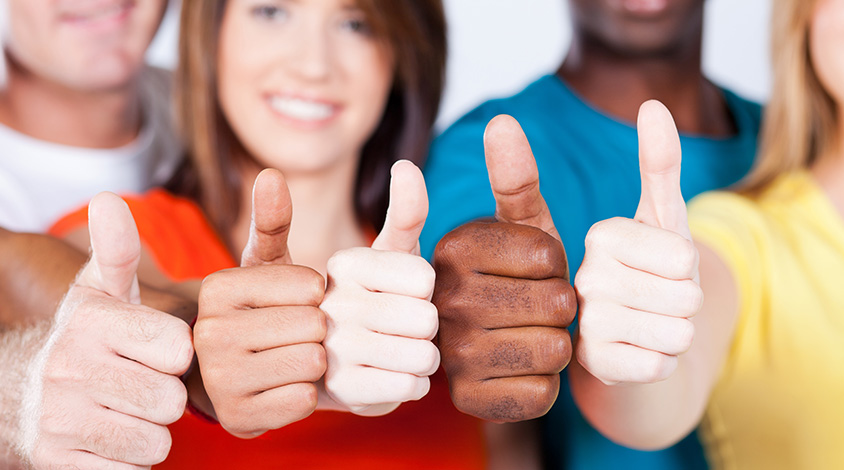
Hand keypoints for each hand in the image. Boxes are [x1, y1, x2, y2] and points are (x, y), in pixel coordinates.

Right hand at [20, 193, 193, 468]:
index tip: (156, 352)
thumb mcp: (97, 292)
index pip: (179, 349)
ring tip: (126, 412)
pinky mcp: (57, 463)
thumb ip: (116, 250)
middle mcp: (69, 369)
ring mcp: (60, 419)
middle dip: (165, 398)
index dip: (176, 355)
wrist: (15, 396)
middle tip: (141, 386)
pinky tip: (109, 438)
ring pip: (155, 442)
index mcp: (91, 322)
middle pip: (170, 401)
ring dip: (151, 432)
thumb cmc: (82, 338)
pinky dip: (129, 461)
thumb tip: (109, 199)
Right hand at [195, 169, 326, 437]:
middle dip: (319, 330)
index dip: (318, 295)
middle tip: (297, 333)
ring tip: (291, 357)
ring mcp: (218, 379)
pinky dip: (305, 394)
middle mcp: (208, 332)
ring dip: (315, 362)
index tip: (298, 302)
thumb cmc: (258, 312)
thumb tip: (271, 174)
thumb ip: (273, 221)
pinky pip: (303, 400)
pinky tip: (285, 385)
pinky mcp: (236, 418)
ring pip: (311, 363)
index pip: (310, 285)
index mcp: (218, 287)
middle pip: (314, 325)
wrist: (232, 376)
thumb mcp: (264, 265)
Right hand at [321, 160, 439, 415]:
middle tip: (403, 328)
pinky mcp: (342, 392)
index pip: (425, 276)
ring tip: (399, 351)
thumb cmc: (367, 300)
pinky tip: (391, 376)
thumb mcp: (386, 253)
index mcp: (344, 263)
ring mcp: (332, 350)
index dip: (426, 289)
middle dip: (427, 327)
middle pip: (427, 317)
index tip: (401, 292)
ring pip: (424, 355)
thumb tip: (407, 166)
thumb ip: (404, 212)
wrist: (323, 364)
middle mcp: (331, 304)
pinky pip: (411, 387)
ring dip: (423, 357)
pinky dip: (411, 385)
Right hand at [433, 115, 575, 422]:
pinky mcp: (469, 399)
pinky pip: (543, 393)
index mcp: (453, 249)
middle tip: (538, 305)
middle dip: (563, 304)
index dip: (559, 264)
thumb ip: (514, 176)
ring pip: (555, 350)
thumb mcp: (516, 225)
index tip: (536, 267)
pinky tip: (522, 368)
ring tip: (531, 333)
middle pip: (556, 303)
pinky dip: (545, 383)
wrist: (486, 342)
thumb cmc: (511, 276)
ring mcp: (451, 354)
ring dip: (557, 343)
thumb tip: (501, 120)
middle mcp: (442, 300)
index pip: (550, 254)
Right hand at [574, 101, 701, 384]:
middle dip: (684, 303)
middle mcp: (582, 277)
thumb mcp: (659, 218)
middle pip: (686, 296)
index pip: (684, 256)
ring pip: (676, 332)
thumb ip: (659, 163)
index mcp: (600, 236)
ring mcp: (583, 323)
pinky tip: (635, 352)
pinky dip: (659, 362)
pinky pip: (659, 365)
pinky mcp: (591, 364)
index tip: (656, 268)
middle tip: (654, 301)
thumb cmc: (646, 272)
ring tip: (645, 325)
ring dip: (674, 334)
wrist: (624, 337)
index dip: (686, 267)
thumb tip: (653, 105)